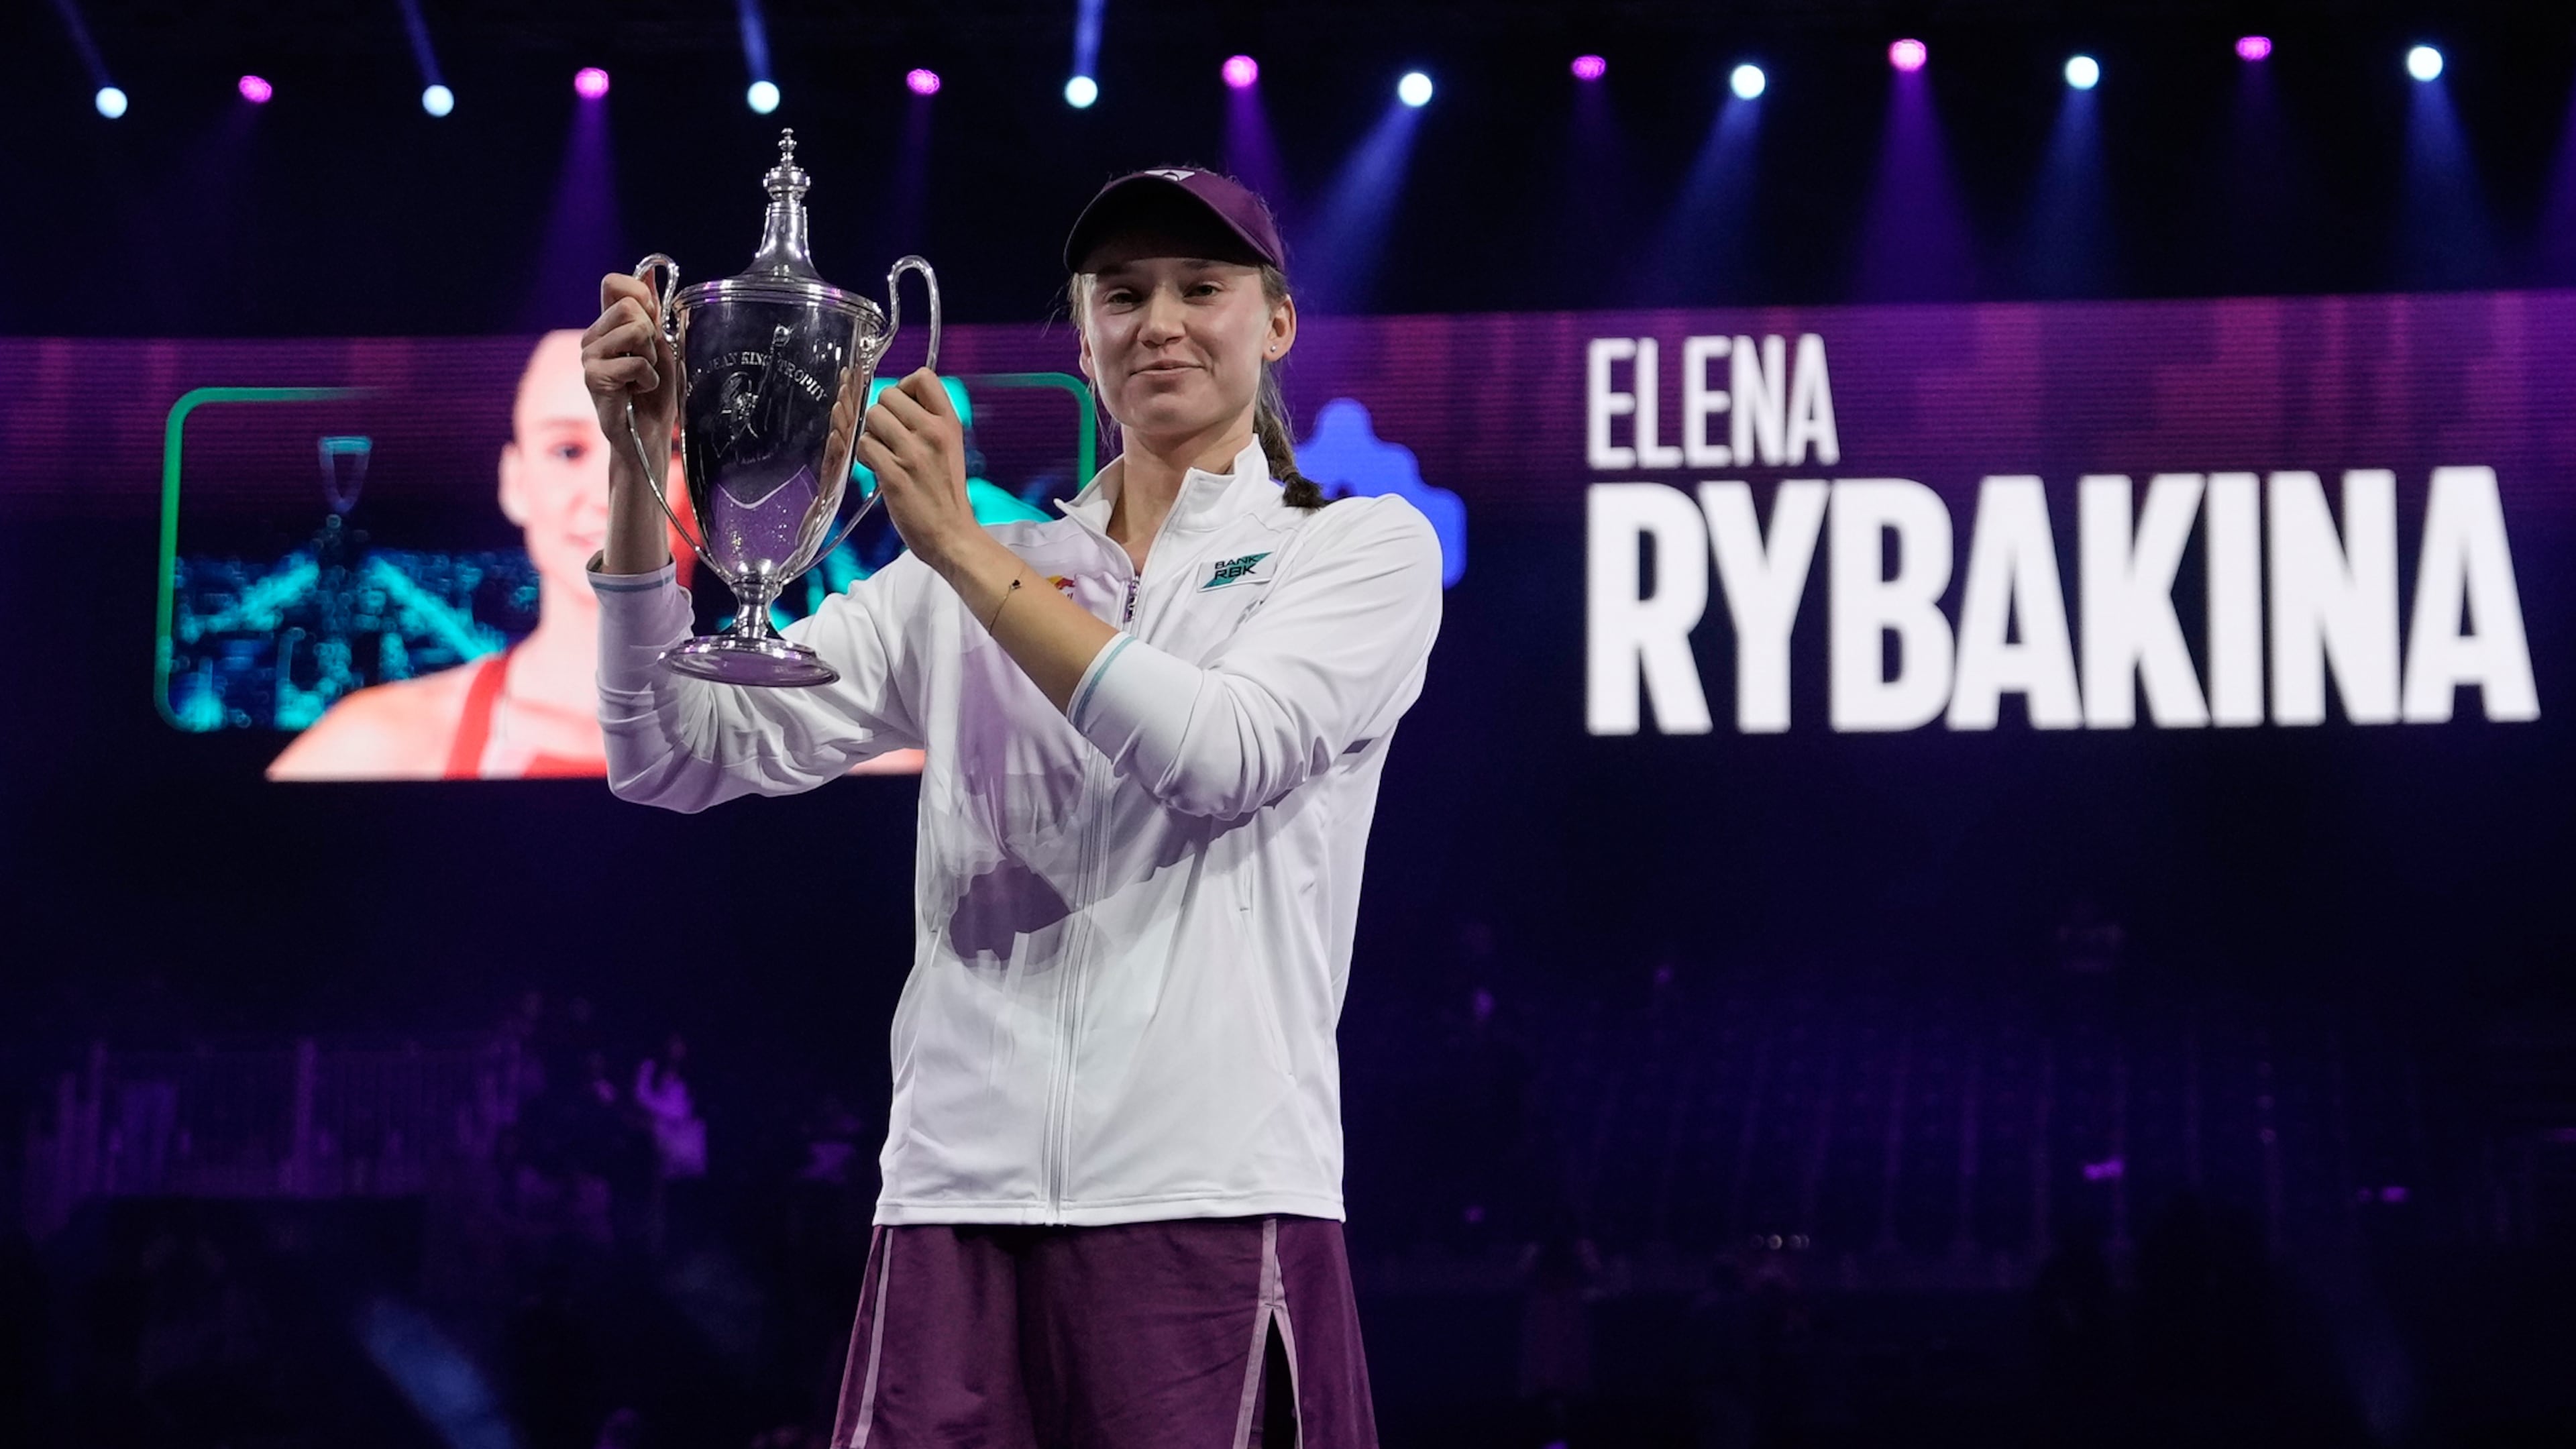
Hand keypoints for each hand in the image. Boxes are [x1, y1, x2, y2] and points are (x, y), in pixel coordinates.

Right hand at [581, 272, 677, 478]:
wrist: (649, 433)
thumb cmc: (655, 393)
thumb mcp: (661, 346)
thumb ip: (652, 312)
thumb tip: (648, 270)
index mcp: (608, 325)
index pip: (613, 283)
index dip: (638, 293)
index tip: (651, 319)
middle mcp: (594, 336)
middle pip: (629, 305)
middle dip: (651, 333)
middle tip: (647, 360)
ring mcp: (589, 355)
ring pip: (635, 330)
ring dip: (651, 358)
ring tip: (642, 377)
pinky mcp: (593, 377)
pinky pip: (634, 363)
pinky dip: (647, 378)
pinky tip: (636, 391)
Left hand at [854, 369, 976, 573]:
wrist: (952, 534)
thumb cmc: (946, 491)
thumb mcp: (950, 446)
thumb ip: (929, 421)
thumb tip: (897, 401)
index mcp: (949, 422)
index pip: (922, 376)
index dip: (904, 387)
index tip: (904, 410)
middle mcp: (933, 432)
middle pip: (887, 395)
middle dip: (881, 415)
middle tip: (890, 438)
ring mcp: (913, 453)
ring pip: (872, 418)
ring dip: (871, 435)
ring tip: (884, 454)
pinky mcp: (894, 474)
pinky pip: (864, 445)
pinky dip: (864, 457)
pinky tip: (878, 469)